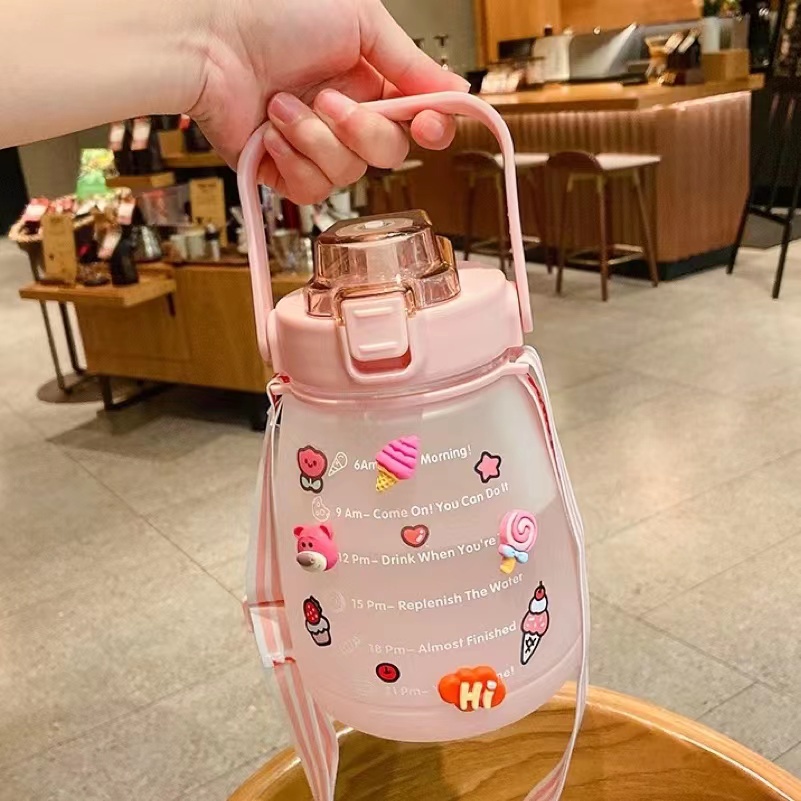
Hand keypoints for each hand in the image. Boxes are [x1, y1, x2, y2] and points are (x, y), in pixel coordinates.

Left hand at [190, 0, 468, 202]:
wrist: (207, 39)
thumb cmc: (268, 12)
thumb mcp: (359, 20)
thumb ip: (411, 62)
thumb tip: (455, 90)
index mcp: (367, 78)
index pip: (416, 117)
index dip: (429, 128)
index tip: (429, 126)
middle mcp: (344, 115)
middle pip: (389, 154)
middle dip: (362, 131)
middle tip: (330, 100)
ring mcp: (313, 146)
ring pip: (349, 175)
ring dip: (317, 139)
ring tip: (284, 105)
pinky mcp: (283, 171)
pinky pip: (312, 191)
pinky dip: (293, 158)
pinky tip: (271, 130)